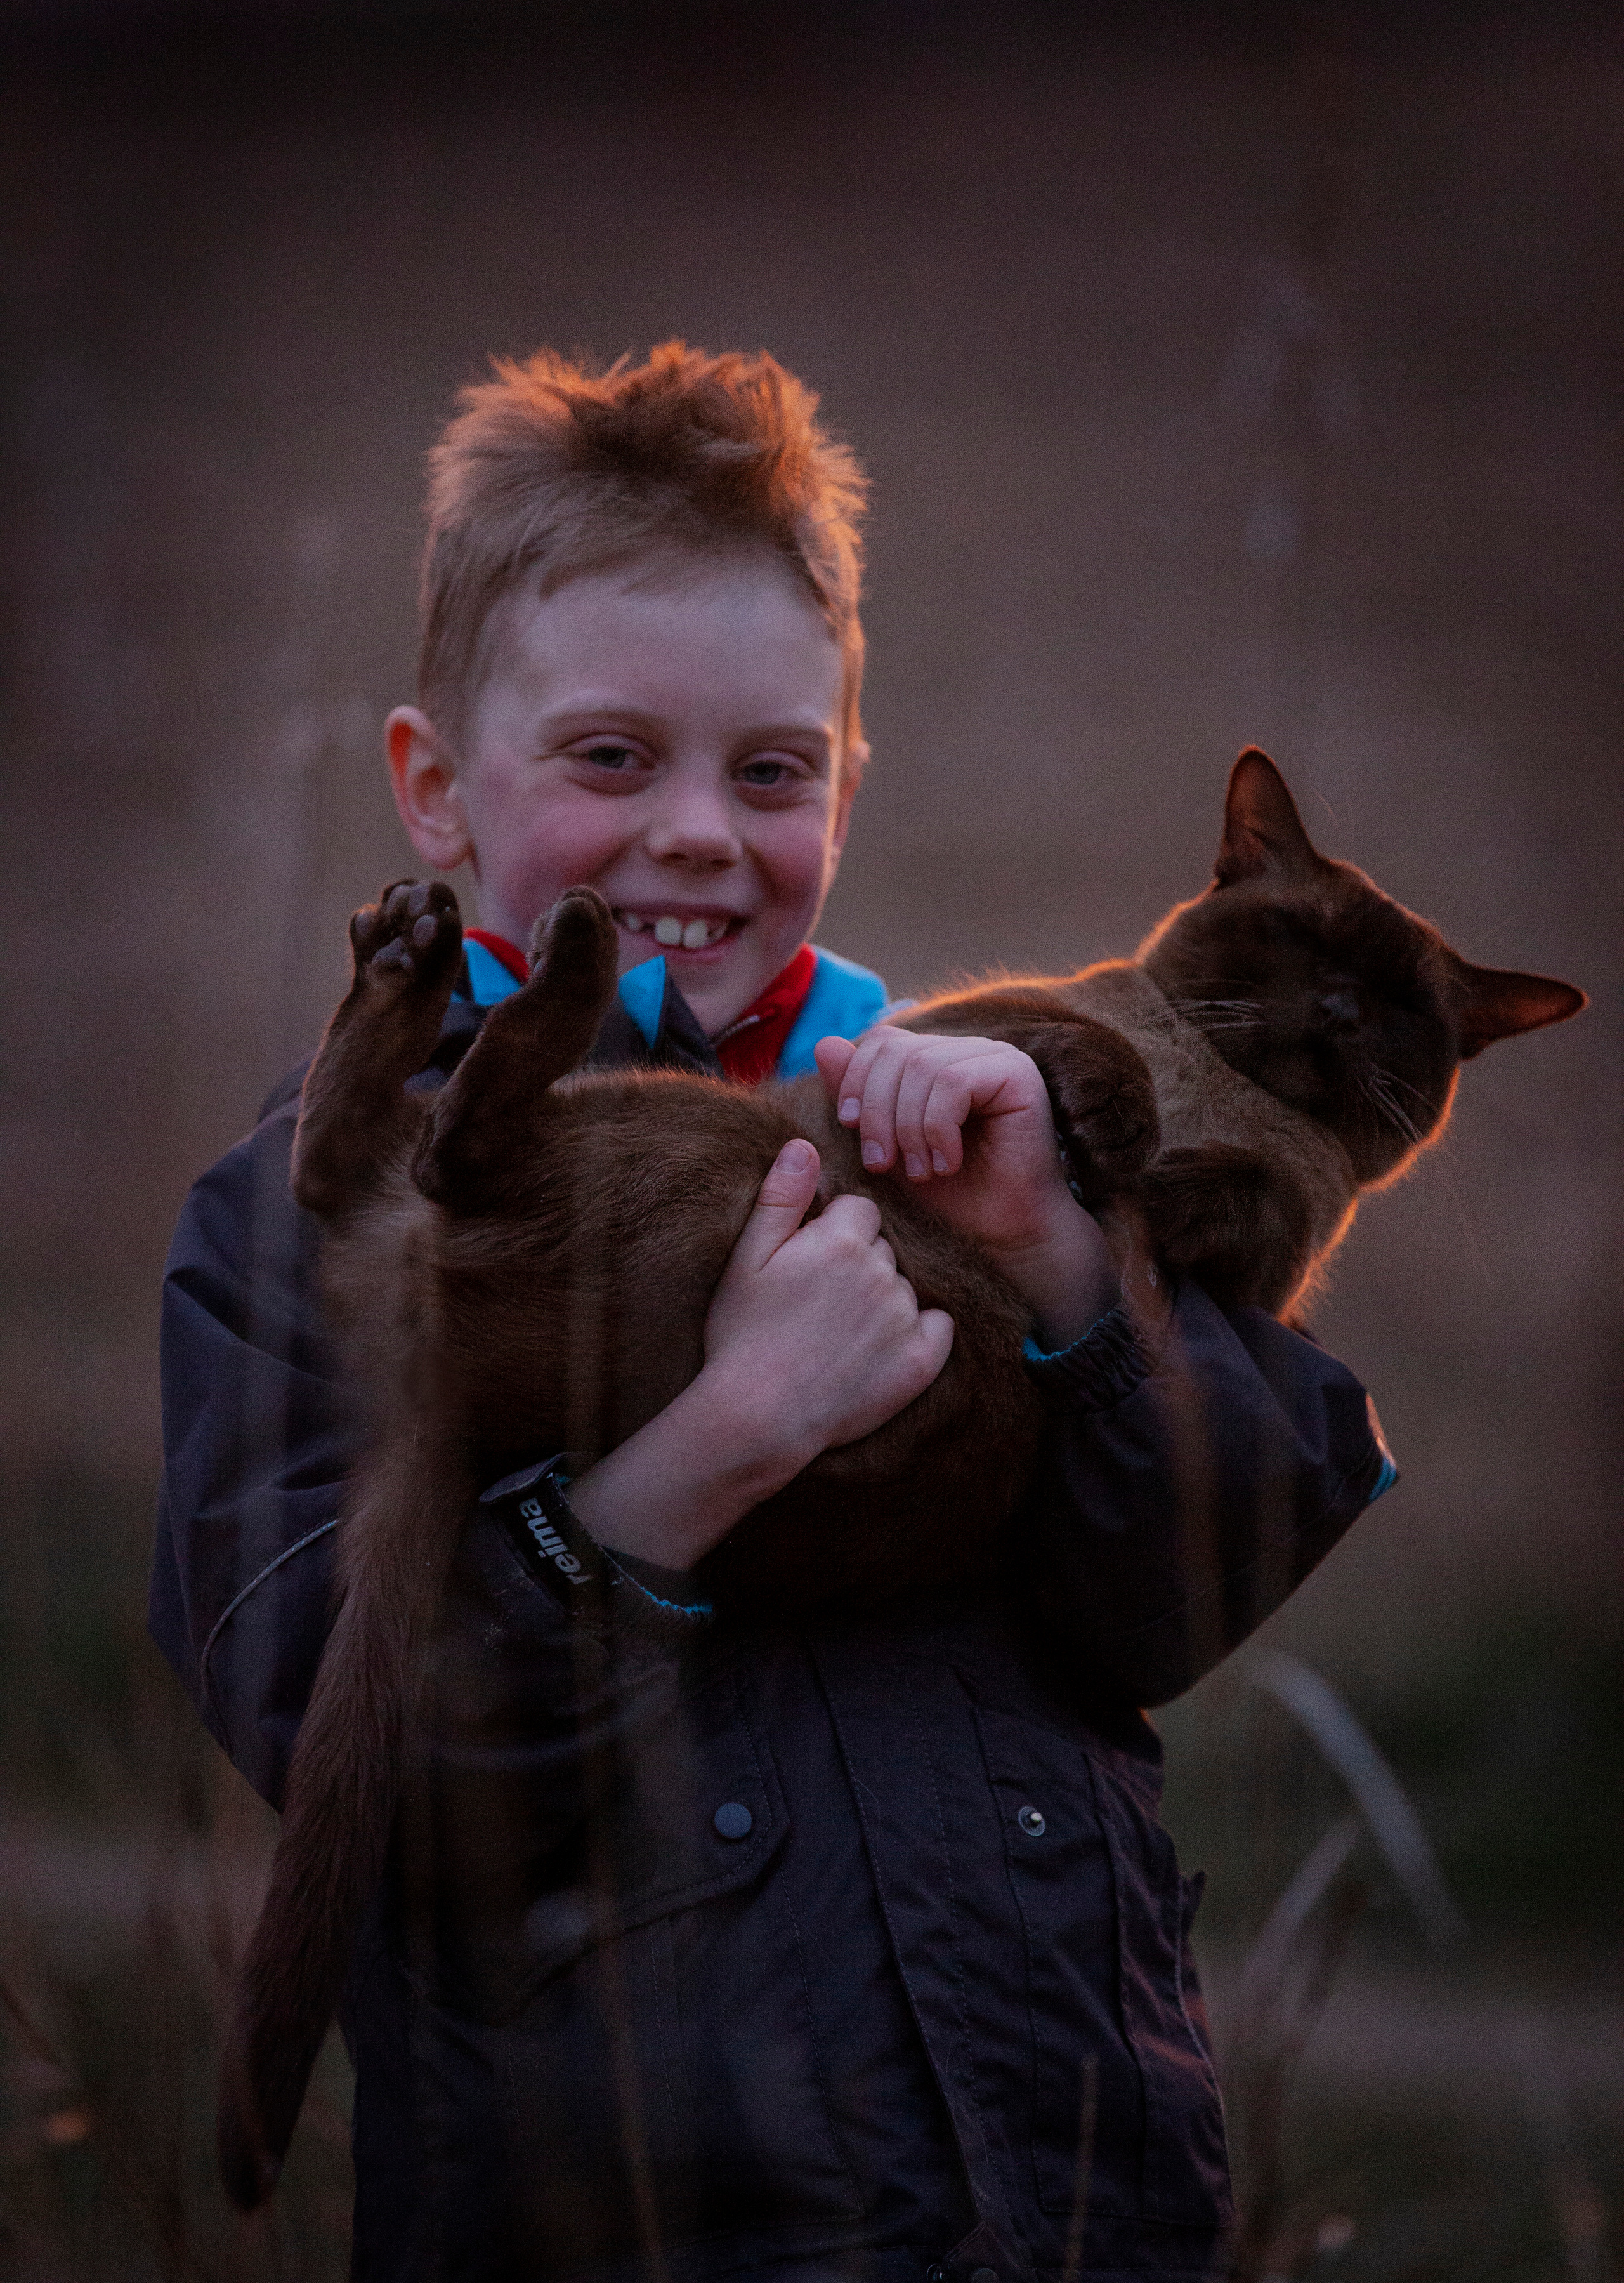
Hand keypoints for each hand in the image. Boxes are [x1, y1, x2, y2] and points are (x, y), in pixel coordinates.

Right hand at [566, 1139, 952, 1570]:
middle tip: (820, 1304)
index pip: (861, 1210)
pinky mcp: (921, 1362)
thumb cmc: (742, 1334)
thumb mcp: (747, 1258)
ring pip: (906, 1287)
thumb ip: (782, 1197)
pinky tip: (882, 1349)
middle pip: (884, 1247)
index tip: (810, 1264)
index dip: (835, 1233)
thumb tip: (804, 1145)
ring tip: (840, 1334)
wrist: (756, 1416)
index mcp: (841, 1239)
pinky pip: (939, 1326)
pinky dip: (920, 1333)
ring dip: (884, 1300)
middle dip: (860, 1263)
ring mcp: (904, 1318)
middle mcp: (882, 1272)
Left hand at [814, 1029, 1119, 1346]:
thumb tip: (823, 1043)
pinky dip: (938, 1129)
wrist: (1001, 1234)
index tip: (849, 1128)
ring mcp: (995, 1056)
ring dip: (909, 1127)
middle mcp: (967, 1049)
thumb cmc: (948, 1195)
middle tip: (882, 1164)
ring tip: (920, 1172)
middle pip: (898, 1051)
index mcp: (937, 1057)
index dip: (856, 1080)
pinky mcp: (1017, 1073)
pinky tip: (947, 1163)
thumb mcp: (888, 1144)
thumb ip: (860, 1096)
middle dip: (878, 1111)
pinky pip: (955, 1082)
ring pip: (923, 1067)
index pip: (884, 1041)